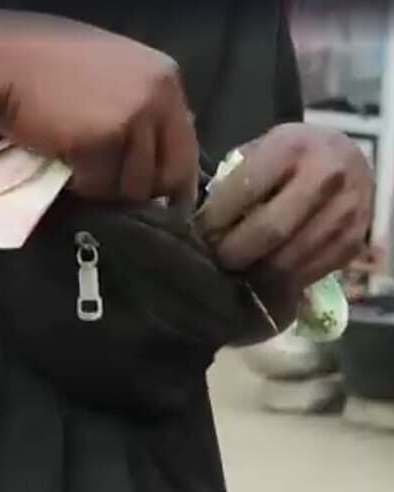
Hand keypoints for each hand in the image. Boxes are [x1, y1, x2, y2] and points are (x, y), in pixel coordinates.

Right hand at [0, 10, 197, 206]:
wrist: (2, 65)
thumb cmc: (50, 72)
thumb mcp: (112, 81)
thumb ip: (141, 113)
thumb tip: (156, 160)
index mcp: (165, 79)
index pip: (186, 149)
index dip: (174, 181)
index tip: (166, 204)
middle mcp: (159, 95)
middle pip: (167, 174)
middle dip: (137, 189)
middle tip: (106, 180)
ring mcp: (134, 115)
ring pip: (133, 185)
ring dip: (103, 184)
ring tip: (77, 158)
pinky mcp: (105, 137)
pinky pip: (100, 184)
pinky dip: (79, 182)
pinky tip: (62, 155)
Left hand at [200, 123, 372, 293]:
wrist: (345, 158)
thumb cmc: (288, 156)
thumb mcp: (260, 150)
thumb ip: (233, 180)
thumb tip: (199, 226)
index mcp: (291, 147)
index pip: (244, 192)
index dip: (214, 220)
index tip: (197, 234)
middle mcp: (325, 176)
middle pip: (269, 231)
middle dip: (232, 252)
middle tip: (213, 259)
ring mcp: (345, 212)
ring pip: (288, 261)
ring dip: (252, 275)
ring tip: (231, 273)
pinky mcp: (353, 243)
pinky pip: (308, 275)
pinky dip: (278, 285)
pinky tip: (259, 281)